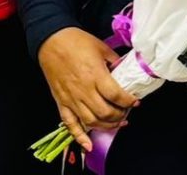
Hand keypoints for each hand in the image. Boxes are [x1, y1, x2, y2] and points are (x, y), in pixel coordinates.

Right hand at [36, 28, 138, 152]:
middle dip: (120, 115)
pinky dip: (79, 137)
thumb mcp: (101, 47)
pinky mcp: (62, 102)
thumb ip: (114, 61)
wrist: (51, 41)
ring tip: (116, 123)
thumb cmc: (76, 42)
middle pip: (106, 113)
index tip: (135, 101)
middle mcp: (84, 90)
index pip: (116, 96)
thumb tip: (125, 71)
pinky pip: (70, 124)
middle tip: (126, 112)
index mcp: (96, 76)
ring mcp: (72, 99)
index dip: (129, 101)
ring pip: (91, 121)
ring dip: (106, 126)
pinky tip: (88, 145)